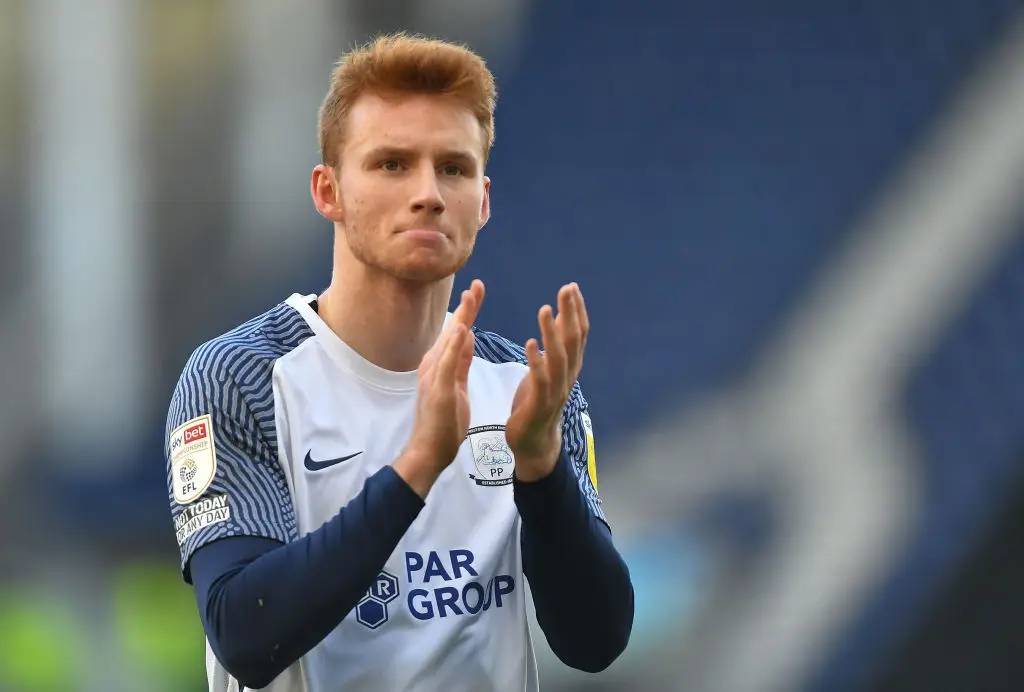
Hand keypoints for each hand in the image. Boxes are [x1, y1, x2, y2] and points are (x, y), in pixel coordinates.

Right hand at [394, 280, 484, 497]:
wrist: (428, 451)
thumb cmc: (443, 423)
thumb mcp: (456, 385)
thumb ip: (461, 361)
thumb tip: (467, 336)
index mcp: (439, 365)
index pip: (456, 333)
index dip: (467, 312)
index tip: (477, 291)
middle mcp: (433, 365)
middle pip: (452, 331)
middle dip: (465, 307)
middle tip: (478, 284)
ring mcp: (433, 377)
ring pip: (449, 341)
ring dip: (460, 318)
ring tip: (471, 296)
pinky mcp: (438, 390)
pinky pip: (447, 363)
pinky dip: (455, 345)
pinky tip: (463, 328)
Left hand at [506, 283, 588, 481]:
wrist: (533, 443)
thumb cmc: (537, 402)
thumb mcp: (548, 370)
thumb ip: (556, 346)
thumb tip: (561, 317)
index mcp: (569, 367)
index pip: (578, 334)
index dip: (576, 311)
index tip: (572, 287)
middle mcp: (567, 376)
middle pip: (573, 341)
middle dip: (570, 314)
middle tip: (566, 289)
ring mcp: (555, 391)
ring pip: (558, 358)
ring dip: (552, 333)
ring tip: (545, 309)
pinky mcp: (539, 405)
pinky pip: (540, 381)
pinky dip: (537, 362)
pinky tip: (529, 344)